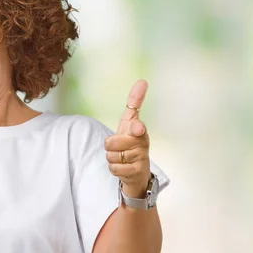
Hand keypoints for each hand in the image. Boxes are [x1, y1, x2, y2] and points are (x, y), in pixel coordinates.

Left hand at [105, 79, 151, 197]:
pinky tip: (123, 167)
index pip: (137, 127)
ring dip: (112, 158)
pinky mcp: (137, 171)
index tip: (136, 128)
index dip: (136, 128)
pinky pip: (114, 168)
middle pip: (112, 143)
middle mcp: (142, 143)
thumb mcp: (129, 122)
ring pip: (111, 156)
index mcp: (140, 130)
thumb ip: (134, 103)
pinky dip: (114, 169)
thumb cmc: (131, 143)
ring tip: (122, 158)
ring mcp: (141, 157)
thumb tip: (142, 81)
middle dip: (109, 146)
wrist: (138, 171)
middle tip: (118, 147)